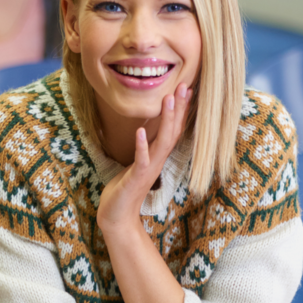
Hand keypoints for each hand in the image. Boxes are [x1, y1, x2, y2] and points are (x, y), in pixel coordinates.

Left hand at [96, 83, 191, 232]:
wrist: (117, 216)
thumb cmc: (125, 189)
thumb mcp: (136, 163)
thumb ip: (144, 147)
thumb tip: (146, 129)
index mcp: (157, 156)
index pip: (173, 129)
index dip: (180, 109)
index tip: (185, 88)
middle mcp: (157, 160)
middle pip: (173, 131)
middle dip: (179, 108)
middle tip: (185, 86)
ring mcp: (148, 169)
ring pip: (162, 142)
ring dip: (166, 120)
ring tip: (168, 99)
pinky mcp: (136, 178)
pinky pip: (141, 159)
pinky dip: (142, 145)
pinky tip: (141, 131)